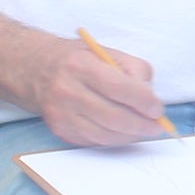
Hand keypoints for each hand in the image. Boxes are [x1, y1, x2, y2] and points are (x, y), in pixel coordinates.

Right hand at [38, 36, 170, 146]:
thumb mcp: (107, 52)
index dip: (143, 101)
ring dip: (130, 136)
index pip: (119, 88)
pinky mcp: (60, 130)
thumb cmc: (78, 60)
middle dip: (141, 125)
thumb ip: (134, 70)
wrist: (36, 70)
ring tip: (143, 130)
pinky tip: (123, 132)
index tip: (158, 109)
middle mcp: (67, 90)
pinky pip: (94, 142)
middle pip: (113, 117)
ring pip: (105, 135)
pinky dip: (114, 139)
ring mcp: (61, 113)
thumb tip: (150, 98)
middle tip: (157, 126)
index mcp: (81, 65)